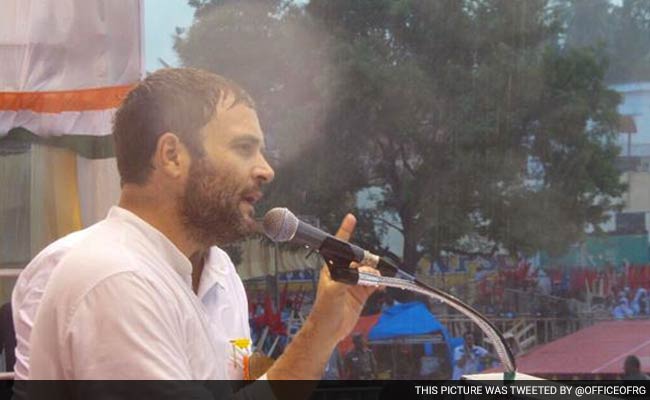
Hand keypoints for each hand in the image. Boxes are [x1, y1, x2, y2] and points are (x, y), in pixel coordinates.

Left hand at [308, 214, 378, 342]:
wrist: (329, 331)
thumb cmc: (324, 310)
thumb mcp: (334, 292)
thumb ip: (351, 279)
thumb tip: (368, 272)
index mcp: (333, 268)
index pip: (340, 247)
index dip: (346, 232)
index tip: (351, 218)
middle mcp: (344, 273)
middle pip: (360, 259)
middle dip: (368, 260)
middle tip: (374, 267)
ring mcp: (354, 282)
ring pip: (369, 271)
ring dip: (376, 273)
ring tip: (378, 279)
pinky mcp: (361, 293)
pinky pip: (374, 283)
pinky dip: (380, 282)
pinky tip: (383, 285)